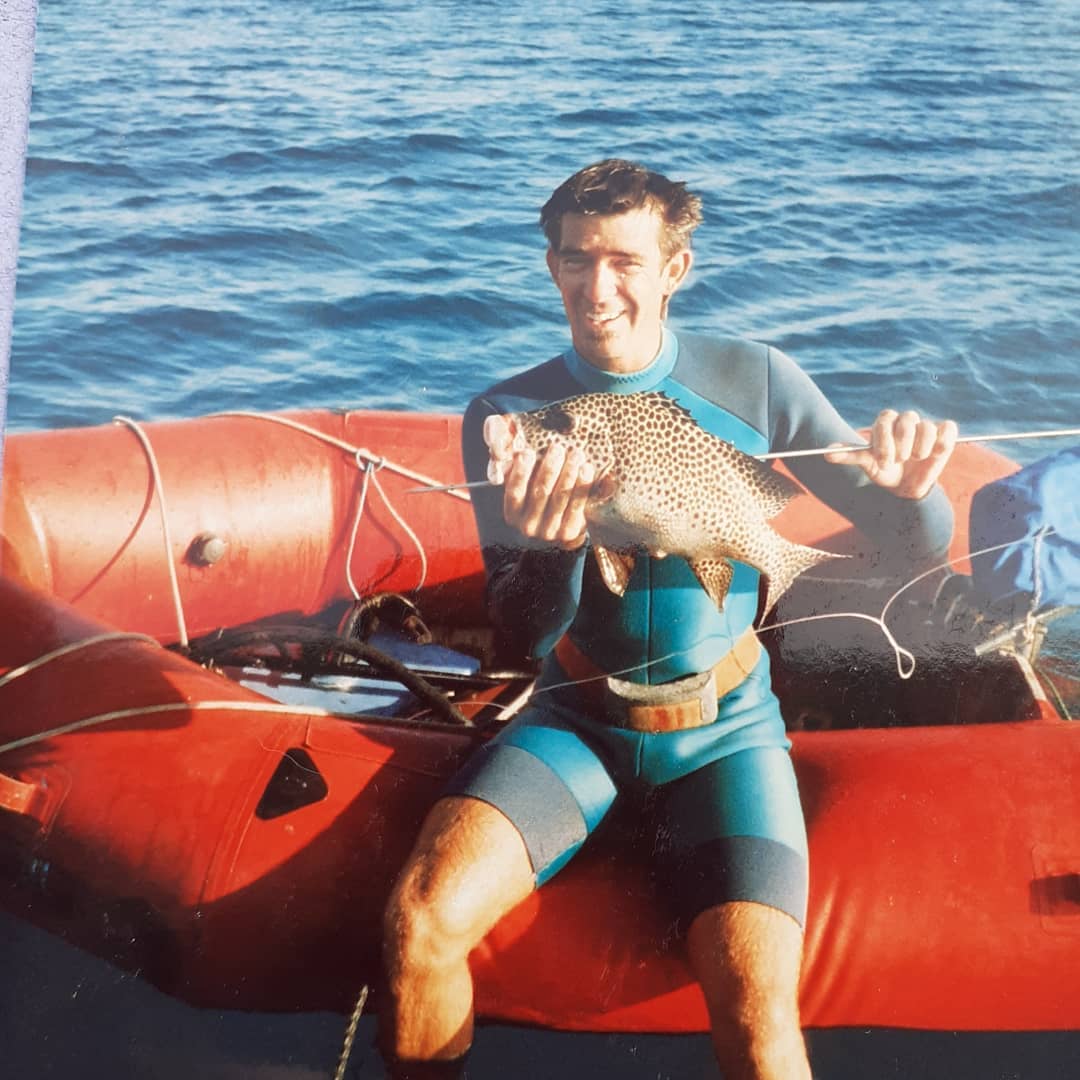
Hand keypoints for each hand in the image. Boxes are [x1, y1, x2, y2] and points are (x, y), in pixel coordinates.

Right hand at [502, 443, 597, 548]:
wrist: (559, 528)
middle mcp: (528, 526)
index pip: (515, 492)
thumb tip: (519, 451)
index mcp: (513, 514)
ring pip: (560, 497)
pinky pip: (577, 505)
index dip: (521, 472)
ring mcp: (549, 532)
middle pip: (540, 493)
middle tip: (557, 449)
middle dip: (549, 468)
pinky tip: (586, 468)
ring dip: (568, 473)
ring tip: (575, 454)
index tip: (528, 452)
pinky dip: (582, 485)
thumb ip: (519, 474)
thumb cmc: (539, 500)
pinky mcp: (569, 532)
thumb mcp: (525, 489)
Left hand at [825, 409, 957, 498]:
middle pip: (907, 419)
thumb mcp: (867, 465)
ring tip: (916, 459)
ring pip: (927, 426)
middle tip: (899, 460)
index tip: (883, 461)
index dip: (885, 440)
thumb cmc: (885, 471)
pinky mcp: (944, 433)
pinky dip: (941, 443)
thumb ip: (850, 455)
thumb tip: (826, 453)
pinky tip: (934, 454)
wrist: (906, 487)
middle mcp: (906, 422)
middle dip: (902, 445)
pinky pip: (948, 428)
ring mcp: (926, 426)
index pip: (885, 419)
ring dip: (921, 448)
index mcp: (886, 424)